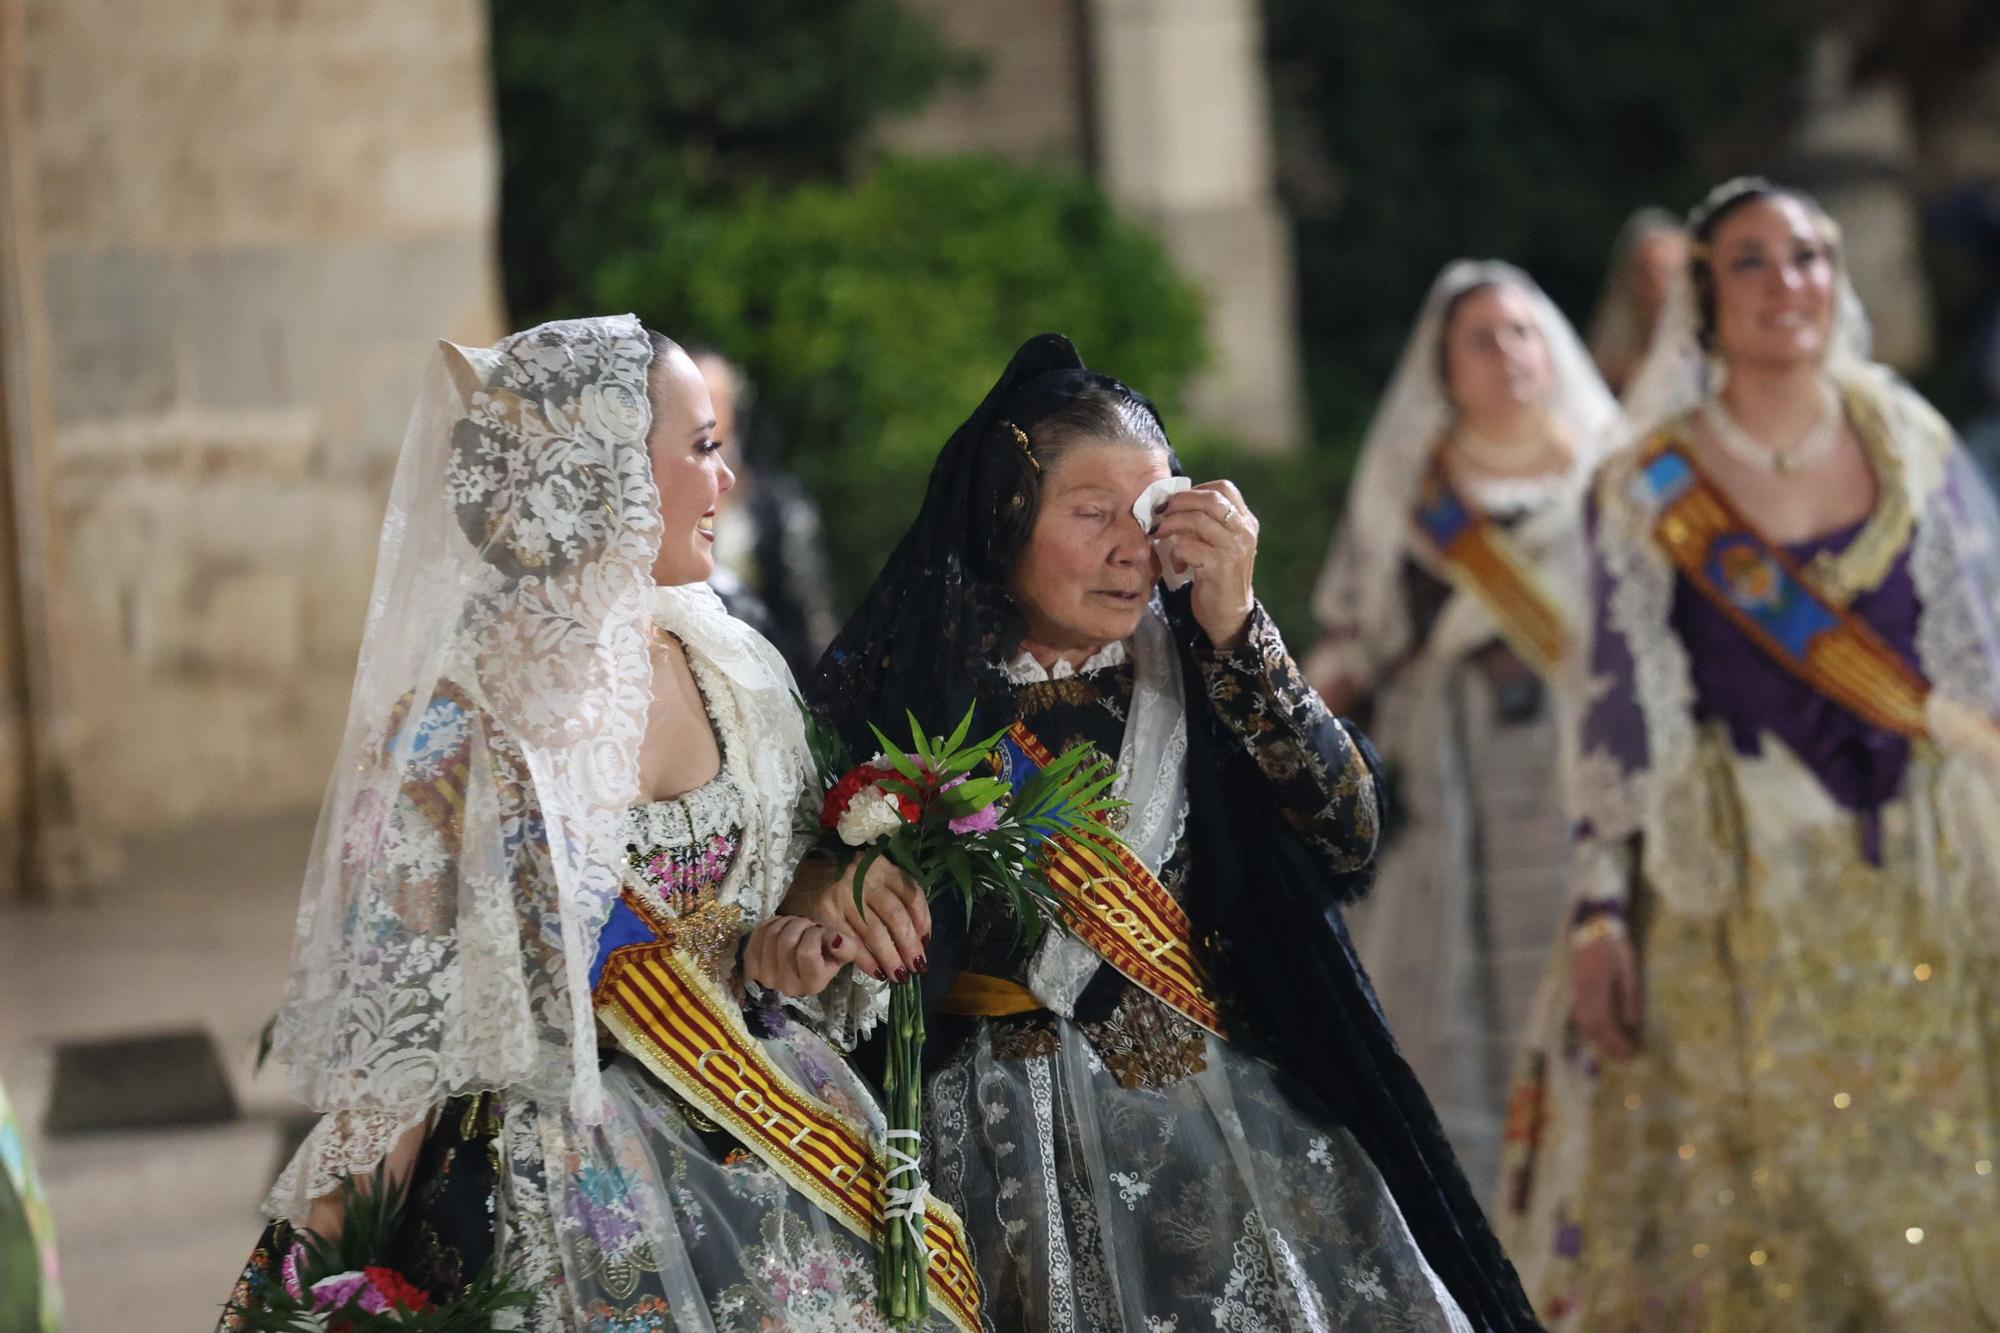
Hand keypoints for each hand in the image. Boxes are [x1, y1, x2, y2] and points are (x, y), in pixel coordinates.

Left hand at [742, 913, 861, 996]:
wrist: (802, 959)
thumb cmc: (825, 953)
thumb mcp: (843, 951)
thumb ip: (846, 947)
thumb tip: (836, 940)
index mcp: (813, 984)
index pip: (807, 952)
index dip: (814, 933)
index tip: (819, 930)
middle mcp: (788, 987)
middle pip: (786, 940)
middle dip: (799, 923)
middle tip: (807, 923)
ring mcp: (767, 978)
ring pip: (771, 935)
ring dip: (785, 921)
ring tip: (795, 924)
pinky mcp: (752, 967)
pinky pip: (757, 936)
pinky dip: (769, 924)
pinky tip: (780, 926)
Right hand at [780, 855, 931, 983]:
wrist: (797, 877)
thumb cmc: (839, 877)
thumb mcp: (868, 872)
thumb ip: (890, 891)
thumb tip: (918, 932)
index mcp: (879, 865)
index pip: (910, 893)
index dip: (923, 920)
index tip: (926, 941)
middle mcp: (862, 878)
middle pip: (895, 916)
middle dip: (909, 945)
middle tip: (917, 966)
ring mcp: (843, 896)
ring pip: (876, 933)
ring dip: (891, 958)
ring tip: (900, 974)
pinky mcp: (825, 914)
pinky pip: (853, 943)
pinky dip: (867, 961)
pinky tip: (877, 972)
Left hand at [1152, 481, 1258, 648]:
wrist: (1230, 615)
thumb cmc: (1219, 577)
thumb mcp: (1219, 544)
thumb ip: (1207, 523)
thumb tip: (1173, 502)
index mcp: (1246, 521)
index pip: (1225, 488)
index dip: (1197, 490)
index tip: (1178, 503)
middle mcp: (1244, 531)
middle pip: (1209, 499)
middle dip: (1179, 502)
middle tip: (1160, 514)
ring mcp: (1235, 547)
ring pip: (1196, 519)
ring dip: (1171, 525)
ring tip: (1161, 535)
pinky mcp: (1221, 565)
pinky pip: (1187, 546)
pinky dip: (1175, 553)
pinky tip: (1178, 565)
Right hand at [1571, 932, 1642, 1060]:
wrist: (1593, 927)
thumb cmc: (1616, 948)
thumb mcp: (1630, 970)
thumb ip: (1630, 997)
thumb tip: (1632, 1024)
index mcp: (1598, 990)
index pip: (1605, 1024)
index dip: (1616, 1042)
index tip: (1631, 1054)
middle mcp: (1584, 994)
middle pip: (1592, 1028)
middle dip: (1607, 1046)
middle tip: (1624, 1058)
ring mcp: (1578, 990)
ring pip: (1584, 1022)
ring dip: (1598, 1039)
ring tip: (1613, 1049)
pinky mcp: (1577, 987)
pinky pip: (1581, 1014)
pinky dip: (1591, 1027)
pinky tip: (1601, 1030)